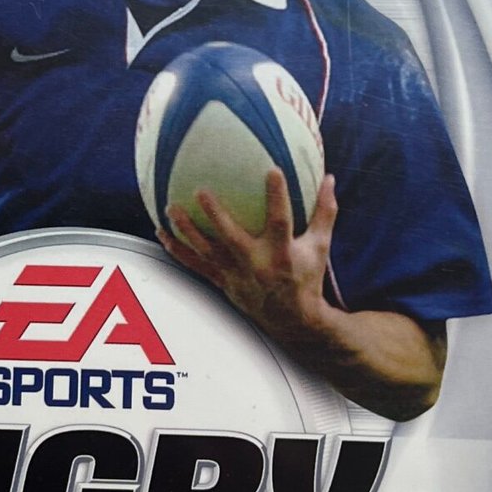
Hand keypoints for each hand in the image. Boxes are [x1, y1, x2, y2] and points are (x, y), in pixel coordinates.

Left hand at [157, 169, 339, 349]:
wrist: (294, 320)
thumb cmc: (307, 276)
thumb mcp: (320, 246)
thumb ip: (325, 212)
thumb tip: (330, 177)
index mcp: (282, 253)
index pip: (280, 221)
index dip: (277, 197)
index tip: (272, 170)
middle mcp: (256, 264)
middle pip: (232, 238)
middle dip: (216, 215)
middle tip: (200, 190)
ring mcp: (236, 275)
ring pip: (207, 252)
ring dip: (186, 230)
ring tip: (170, 208)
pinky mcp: (223, 283)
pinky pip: (195, 265)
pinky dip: (178, 250)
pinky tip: (161, 233)